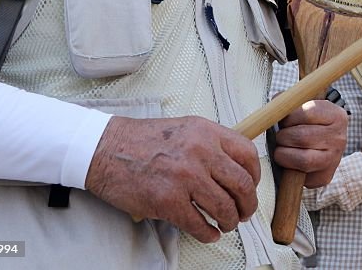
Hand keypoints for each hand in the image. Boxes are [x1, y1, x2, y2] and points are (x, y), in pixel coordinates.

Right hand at [86, 115, 258, 242]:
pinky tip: (209, 233)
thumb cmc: (143, 140)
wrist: (106, 149)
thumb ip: (211, 144)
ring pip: (224, 207)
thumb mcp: (186, 129)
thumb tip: (235, 167)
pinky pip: (198, 224)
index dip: (255, 176)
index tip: (252, 187)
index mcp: (208, 132)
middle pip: (242, 184)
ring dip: (230, 221)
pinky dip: (208, 234)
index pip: (248, 155)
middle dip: (247, 204)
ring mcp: (186, 177)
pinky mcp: (168, 201)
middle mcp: (201, 152)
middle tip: (244, 212)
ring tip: (227, 224)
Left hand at [273, 100, 347, 187]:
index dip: (289, 116)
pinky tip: (288, 160)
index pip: (307, 112)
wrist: (324, 148)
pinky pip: (300, 173)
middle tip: (281, 136)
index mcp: (337, 115)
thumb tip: (275, 104)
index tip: (284, 120)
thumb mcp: (306, 107)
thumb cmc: (310, 125)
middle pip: (301, 136)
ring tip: (282, 148)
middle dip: (283, 136)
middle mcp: (339, 137)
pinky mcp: (325, 176)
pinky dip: (287, 167)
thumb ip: (290, 101)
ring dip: (283, 153)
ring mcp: (334, 158)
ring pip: (302, 158)